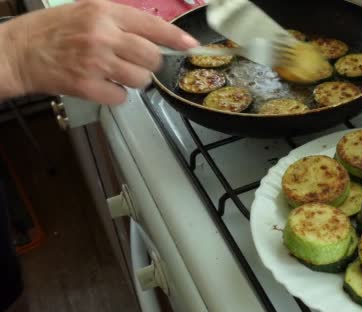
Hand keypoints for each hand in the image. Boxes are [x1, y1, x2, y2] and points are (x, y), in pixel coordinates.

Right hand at [0, 0, 198, 103]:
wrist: (17, 52)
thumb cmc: (52, 31)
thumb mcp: (85, 11)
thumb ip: (119, 20)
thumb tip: (155, 36)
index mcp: (104, 12)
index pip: (152, 25)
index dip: (175, 38)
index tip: (190, 45)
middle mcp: (103, 35)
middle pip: (151, 57)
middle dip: (149, 64)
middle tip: (134, 63)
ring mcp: (95, 62)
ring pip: (140, 80)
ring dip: (133, 81)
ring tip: (114, 73)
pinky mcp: (87, 86)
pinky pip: (122, 97)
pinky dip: (115, 95)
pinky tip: (101, 84)